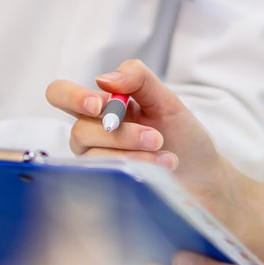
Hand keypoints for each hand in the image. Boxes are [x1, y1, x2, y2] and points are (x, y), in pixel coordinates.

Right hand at [45, 60, 238, 221]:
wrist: (203, 176)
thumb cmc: (182, 135)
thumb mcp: (166, 100)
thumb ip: (138, 78)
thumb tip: (103, 79)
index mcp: (100, 107)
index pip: (60, 94)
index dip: (72, 97)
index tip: (100, 104)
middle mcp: (91, 135)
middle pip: (79, 129)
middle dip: (120, 134)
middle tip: (154, 136)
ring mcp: (97, 163)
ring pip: (95, 157)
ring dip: (135, 152)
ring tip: (167, 154)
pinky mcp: (107, 186)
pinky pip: (107, 176)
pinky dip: (138, 168)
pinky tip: (163, 167)